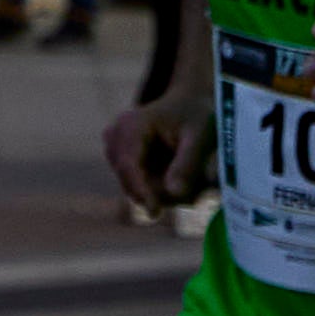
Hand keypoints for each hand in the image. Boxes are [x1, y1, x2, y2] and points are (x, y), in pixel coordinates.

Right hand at [105, 94, 209, 211]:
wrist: (189, 102)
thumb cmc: (197, 115)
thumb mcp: (200, 135)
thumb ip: (188, 164)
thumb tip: (173, 194)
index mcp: (132, 125)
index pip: (128, 166)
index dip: (140, 190)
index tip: (155, 213)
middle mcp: (115, 136)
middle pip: (129, 180)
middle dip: (158, 192)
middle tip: (196, 194)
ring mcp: (114, 148)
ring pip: (133, 186)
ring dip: (160, 191)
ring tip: (191, 178)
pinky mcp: (119, 159)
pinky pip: (136, 185)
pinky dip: (158, 187)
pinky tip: (177, 173)